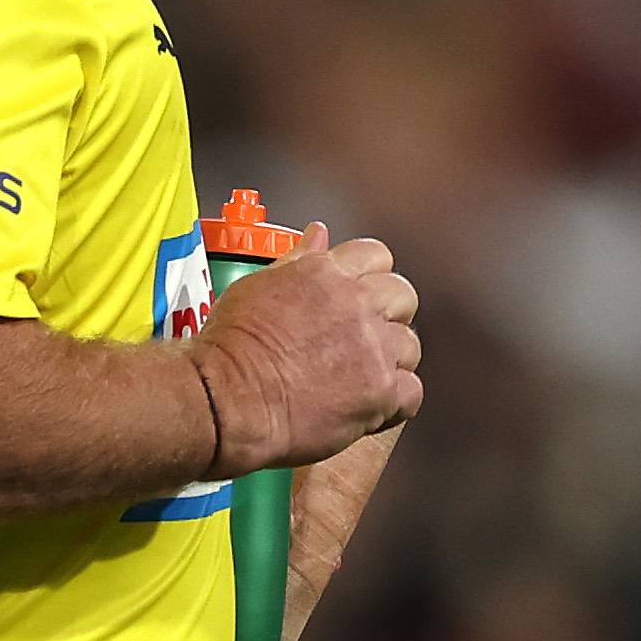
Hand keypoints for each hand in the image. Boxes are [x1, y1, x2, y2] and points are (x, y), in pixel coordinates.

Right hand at [195, 236, 423, 472]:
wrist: (228, 399)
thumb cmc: (230, 349)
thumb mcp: (256, 286)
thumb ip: (296, 262)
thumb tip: (316, 234)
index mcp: (326, 273)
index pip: (376, 256)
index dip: (370, 278)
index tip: (359, 298)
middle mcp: (356, 304)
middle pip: (403, 296)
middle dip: (388, 316)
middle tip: (363, 340)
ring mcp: (372, 348)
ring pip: (410, 345)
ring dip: (391, 361)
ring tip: (360, 379)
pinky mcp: (379, 391)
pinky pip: (412, 392)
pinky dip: (395, 403)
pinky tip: (370, 407)